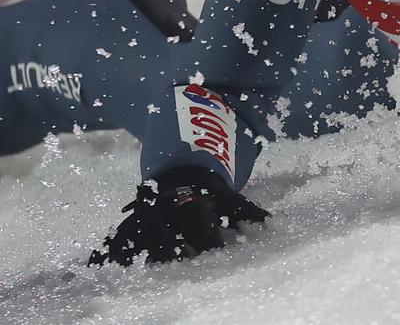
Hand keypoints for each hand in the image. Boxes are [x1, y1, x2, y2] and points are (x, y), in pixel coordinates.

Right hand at [88, 166, 268, 265]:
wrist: (182, 164)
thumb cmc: (210, 188)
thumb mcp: (230, 196)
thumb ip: (248, 212)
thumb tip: (270, 224)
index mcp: (190, 200)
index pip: (199, 222)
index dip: (207, 239)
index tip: (213, 254)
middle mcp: (166, 205)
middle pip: (164, 229)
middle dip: (166, 248)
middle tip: (168, 266)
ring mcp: (146, 211)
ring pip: (135, 233)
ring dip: (128, 252)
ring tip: (117, 273)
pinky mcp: (133, 218)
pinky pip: (116, 236)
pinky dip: (105, 250)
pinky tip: (92, 265)